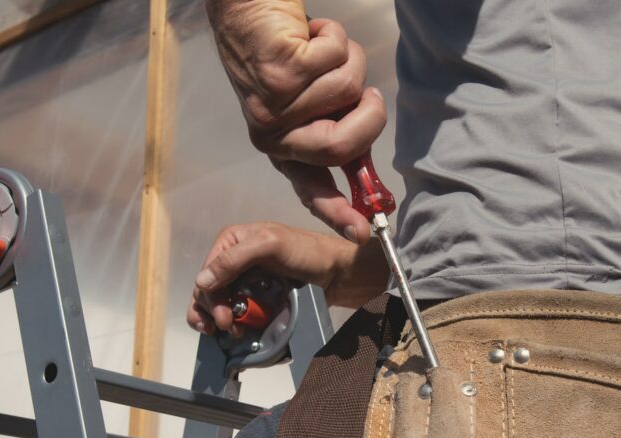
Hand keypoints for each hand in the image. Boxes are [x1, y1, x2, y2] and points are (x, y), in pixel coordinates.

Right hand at [186, 222, 387, 335]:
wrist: (338, 273)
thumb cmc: (308, 253)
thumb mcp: (271, 246)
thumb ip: (235, 259)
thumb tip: (201, 282)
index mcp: (233, 241)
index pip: (208, 272)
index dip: (210, 296)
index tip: (224, 317)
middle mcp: (235, 259)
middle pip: (209, 290)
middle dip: (214, 310)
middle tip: (229, 327)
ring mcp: (245, 280)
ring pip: (217, 302)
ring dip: (218, 319)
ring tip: (230, 332)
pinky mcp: (257, 296)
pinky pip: (235, 311)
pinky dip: (230, 323)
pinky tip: (234, 332)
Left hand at [206, 1, 385, 242]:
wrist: (249, 7)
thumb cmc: (289, 54)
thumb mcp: (313, 106)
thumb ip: (335, 134)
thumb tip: (364, 168)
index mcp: (282, 148)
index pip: (312, 189)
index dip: (340, 212)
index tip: (362, 232)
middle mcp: (273, 134)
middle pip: (343, 145)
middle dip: (371, 114)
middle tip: (367, 93)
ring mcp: (273, 105)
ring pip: (347, 93)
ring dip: (348, 61)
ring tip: (320, 50)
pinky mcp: (280, 71)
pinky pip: (338, 60)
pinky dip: (335, 37)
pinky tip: (310, 34)